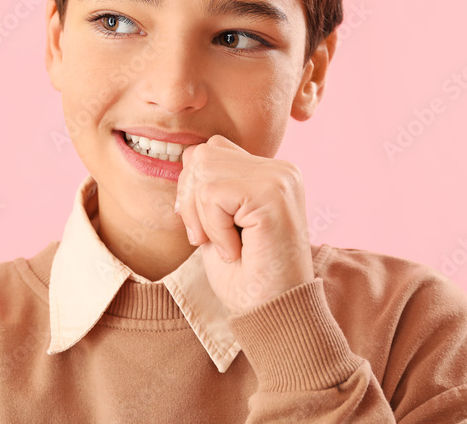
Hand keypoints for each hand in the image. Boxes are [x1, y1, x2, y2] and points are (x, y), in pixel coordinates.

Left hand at [174, 135, 314, 314]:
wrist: (275, 315)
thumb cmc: (247, 278)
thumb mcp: (218, 223)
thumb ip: (208, 187)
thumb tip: (186, 157)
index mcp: (270, 172)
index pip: (209, 151)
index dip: (193, 191)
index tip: (204, 232)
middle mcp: (280, 169)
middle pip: (201, 155)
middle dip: (190, 201)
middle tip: (208, 241)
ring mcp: (280, 178)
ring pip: (203, 170)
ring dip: (202, 217)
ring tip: (226, 246)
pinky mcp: (273, 193)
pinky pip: (212, 194)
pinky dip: (213, 228)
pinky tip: (236, 250)